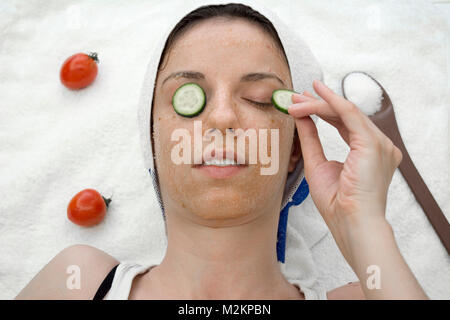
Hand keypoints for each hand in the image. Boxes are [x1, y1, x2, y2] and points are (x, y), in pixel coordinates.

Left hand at [288, 80, 401, 261]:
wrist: (350, 223)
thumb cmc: (337, 204)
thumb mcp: (316, 164)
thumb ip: (311, 138)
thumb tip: (301, 117)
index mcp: (369, 153)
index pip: (345, 124)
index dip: (324, 111)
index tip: (303, 103)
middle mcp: (379, 145)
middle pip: (346, 115)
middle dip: (318, 103)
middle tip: (296, 96)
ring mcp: (380, 143)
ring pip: (346, 112)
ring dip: (318, 104)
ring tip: (296, 99)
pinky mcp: (373, 143)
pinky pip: (349, 114)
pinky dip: (330, 103)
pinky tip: (314, 97)